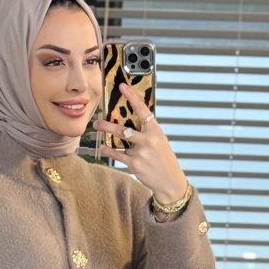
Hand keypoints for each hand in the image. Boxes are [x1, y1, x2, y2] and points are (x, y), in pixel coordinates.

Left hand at [93, 81, 189, 204]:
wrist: (170, 180)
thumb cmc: (163, 159)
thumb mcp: (159, 141)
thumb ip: (146, 131)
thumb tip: (128, 121)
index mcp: (155, 130)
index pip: (142, 109)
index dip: (132, 97)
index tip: (122, 87)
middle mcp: (148, 139)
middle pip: (124, 128)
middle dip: (108, 123)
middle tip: (98, 119)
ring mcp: (141, 152)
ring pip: (119, 139)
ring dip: (106, 132)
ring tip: (98, 128)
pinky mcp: (135, 164)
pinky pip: (117, 154)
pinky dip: (108, 150)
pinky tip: (102, 147)